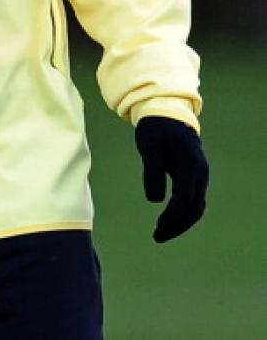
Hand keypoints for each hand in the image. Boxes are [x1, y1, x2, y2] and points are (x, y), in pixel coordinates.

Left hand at [134, 115, 208, 242]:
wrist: (167, 113)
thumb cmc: (156, 129)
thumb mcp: (150, 147)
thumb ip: (152, 172)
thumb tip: (155, 201)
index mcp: (190, 165)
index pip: (184, 198)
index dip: (172, 215)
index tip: (158, 227)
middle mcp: (200, 173)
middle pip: (195, 208)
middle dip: (177, 225)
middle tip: (157, 237)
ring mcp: (199, 175)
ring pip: (196, 207)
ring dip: (180, 222)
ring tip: (160, 233)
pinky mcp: (193, 176)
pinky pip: (192, 200)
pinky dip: (181, 213)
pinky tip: (166, 219)